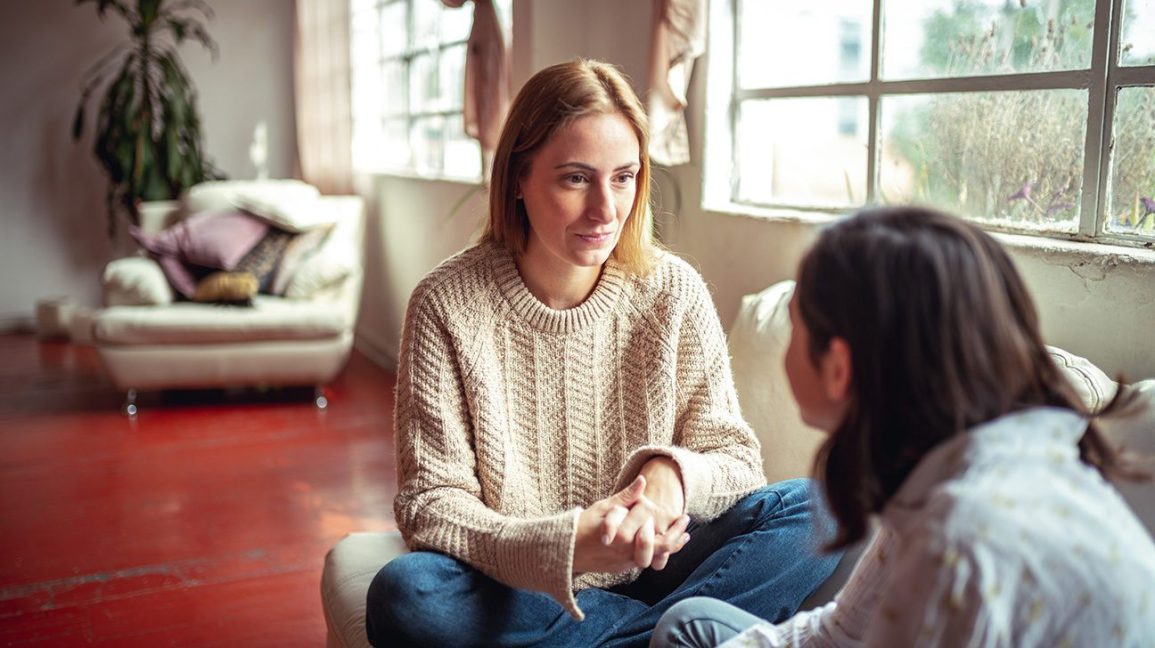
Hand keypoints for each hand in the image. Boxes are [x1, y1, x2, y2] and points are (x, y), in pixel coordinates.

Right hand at [573, 476, 690, 574]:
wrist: (566, 552)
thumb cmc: (583, 527)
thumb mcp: (603, 507)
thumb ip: (625, 496)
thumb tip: (643, 481)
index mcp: (622, 533)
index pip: (647, 515)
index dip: (648, 505)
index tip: (651, 501)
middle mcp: (627, 549)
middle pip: (662, 541)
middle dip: (675, 530)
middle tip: (686, 518)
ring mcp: (627, 560)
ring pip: (659, 554)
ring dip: (674, 543)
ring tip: (685, 534)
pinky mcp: (626, 566)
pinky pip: (650, 560)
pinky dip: (663, 552)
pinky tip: (672, 543)